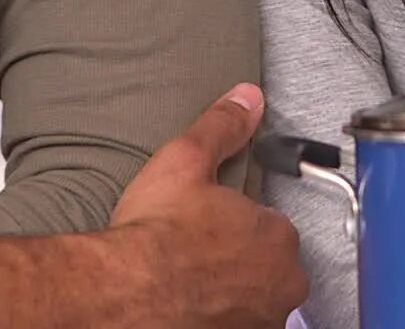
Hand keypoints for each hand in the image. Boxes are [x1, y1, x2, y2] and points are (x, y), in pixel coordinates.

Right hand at [107, 84, 307, 326]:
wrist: (122, 295)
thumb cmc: (154, 235)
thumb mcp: (185, 160)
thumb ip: (222, 126)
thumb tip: (246, 98)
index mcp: (277, 236)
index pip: (269, 226)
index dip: (236, 224)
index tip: (209, 227)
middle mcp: (281, 286)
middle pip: (268, 268)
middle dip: (240, 262)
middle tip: (198, 256)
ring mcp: (261, 322)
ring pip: (255, 302)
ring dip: (231, 294)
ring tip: (189, 284)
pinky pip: (235, 325)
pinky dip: (218, 319)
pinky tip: (188, 309)